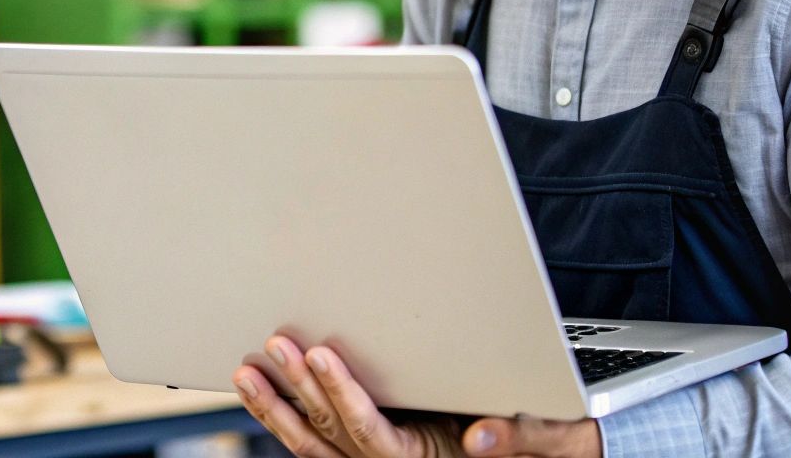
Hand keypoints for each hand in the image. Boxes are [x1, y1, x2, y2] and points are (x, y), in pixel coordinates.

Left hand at [234, 335, 600, 457]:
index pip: (373, 432)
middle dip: (299, 389)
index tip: (320, 355)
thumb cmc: (539, 443)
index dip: (343, 395)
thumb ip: (519, 437)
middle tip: (274, 345)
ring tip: (248, 372)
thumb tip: (484, 437)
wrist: (539, 457)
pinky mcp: (363, 452)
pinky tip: (261, 391)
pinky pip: (314, 444)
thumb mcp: (542, 438)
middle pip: (332, 432)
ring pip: (312, 444)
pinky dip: (285, 418)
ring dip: (277, 407)